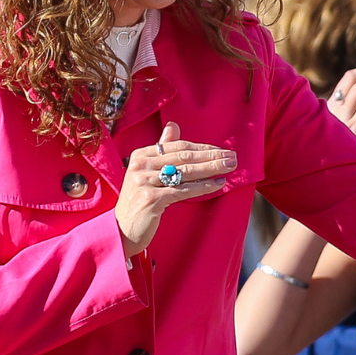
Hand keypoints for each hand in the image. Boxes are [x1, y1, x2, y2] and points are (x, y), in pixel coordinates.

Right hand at [115, 122, 236, 256]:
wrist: (122, 229)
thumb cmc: (139, 200)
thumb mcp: (147, 172)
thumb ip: (161, 150)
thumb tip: (173, 125)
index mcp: (140, 155)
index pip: (178, 147)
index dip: (202, 148)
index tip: (222, 149)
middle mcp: (140, 165)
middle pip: (184, 158)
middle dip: (211, 156)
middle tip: (233, 157)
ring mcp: (145, 181)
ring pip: (186, 172)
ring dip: (212, 169)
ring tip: (230, 167)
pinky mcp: (151, 198)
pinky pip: (184, 190)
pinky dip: (204, 186)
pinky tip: (218, 183)